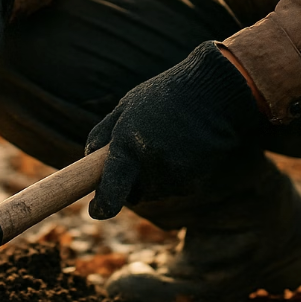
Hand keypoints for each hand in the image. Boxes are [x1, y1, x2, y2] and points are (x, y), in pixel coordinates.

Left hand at [86, 41, 263, 218]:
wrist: (213, 92)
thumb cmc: (164, 95)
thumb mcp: (126, 106)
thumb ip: (103, 135)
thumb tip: (87, 161)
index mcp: (128, 147)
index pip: (110, 195)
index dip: (101, 207)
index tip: (95, 209)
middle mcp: (150, 168)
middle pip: (132, 193)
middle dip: (131, 179)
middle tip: (142, 148)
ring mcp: (174, 178)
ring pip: (154, 190)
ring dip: (154, 175)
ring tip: (167, 139)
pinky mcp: (194, 183)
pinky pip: (174, 186)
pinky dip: (175, 173)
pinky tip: (184, 146)